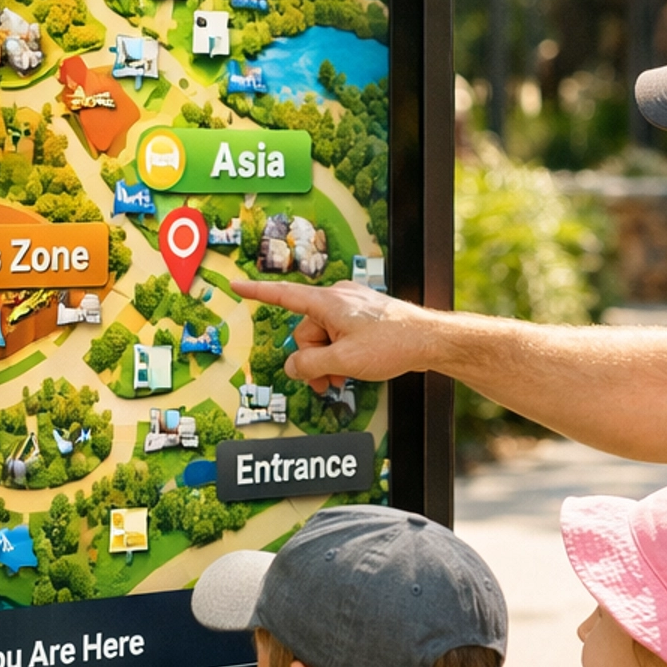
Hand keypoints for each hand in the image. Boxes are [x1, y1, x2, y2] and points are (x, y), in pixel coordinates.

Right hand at [232, 276, 438, 393]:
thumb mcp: (343, 361)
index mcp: (328, 302)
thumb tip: (293, 367)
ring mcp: (352, 308)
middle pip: (306, 332)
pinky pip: (339, 337)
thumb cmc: (393, 344)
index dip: (257, 293)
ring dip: (327, 361)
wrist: (430, 341)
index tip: (237, 286)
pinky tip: (352, 370)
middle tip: (327, 380)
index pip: (284, 296)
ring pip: (323, 338)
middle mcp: (338, 299)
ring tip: (342, 378)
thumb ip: (309, 365)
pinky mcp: (363, 318)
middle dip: (312, 359)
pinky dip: (340, 355)